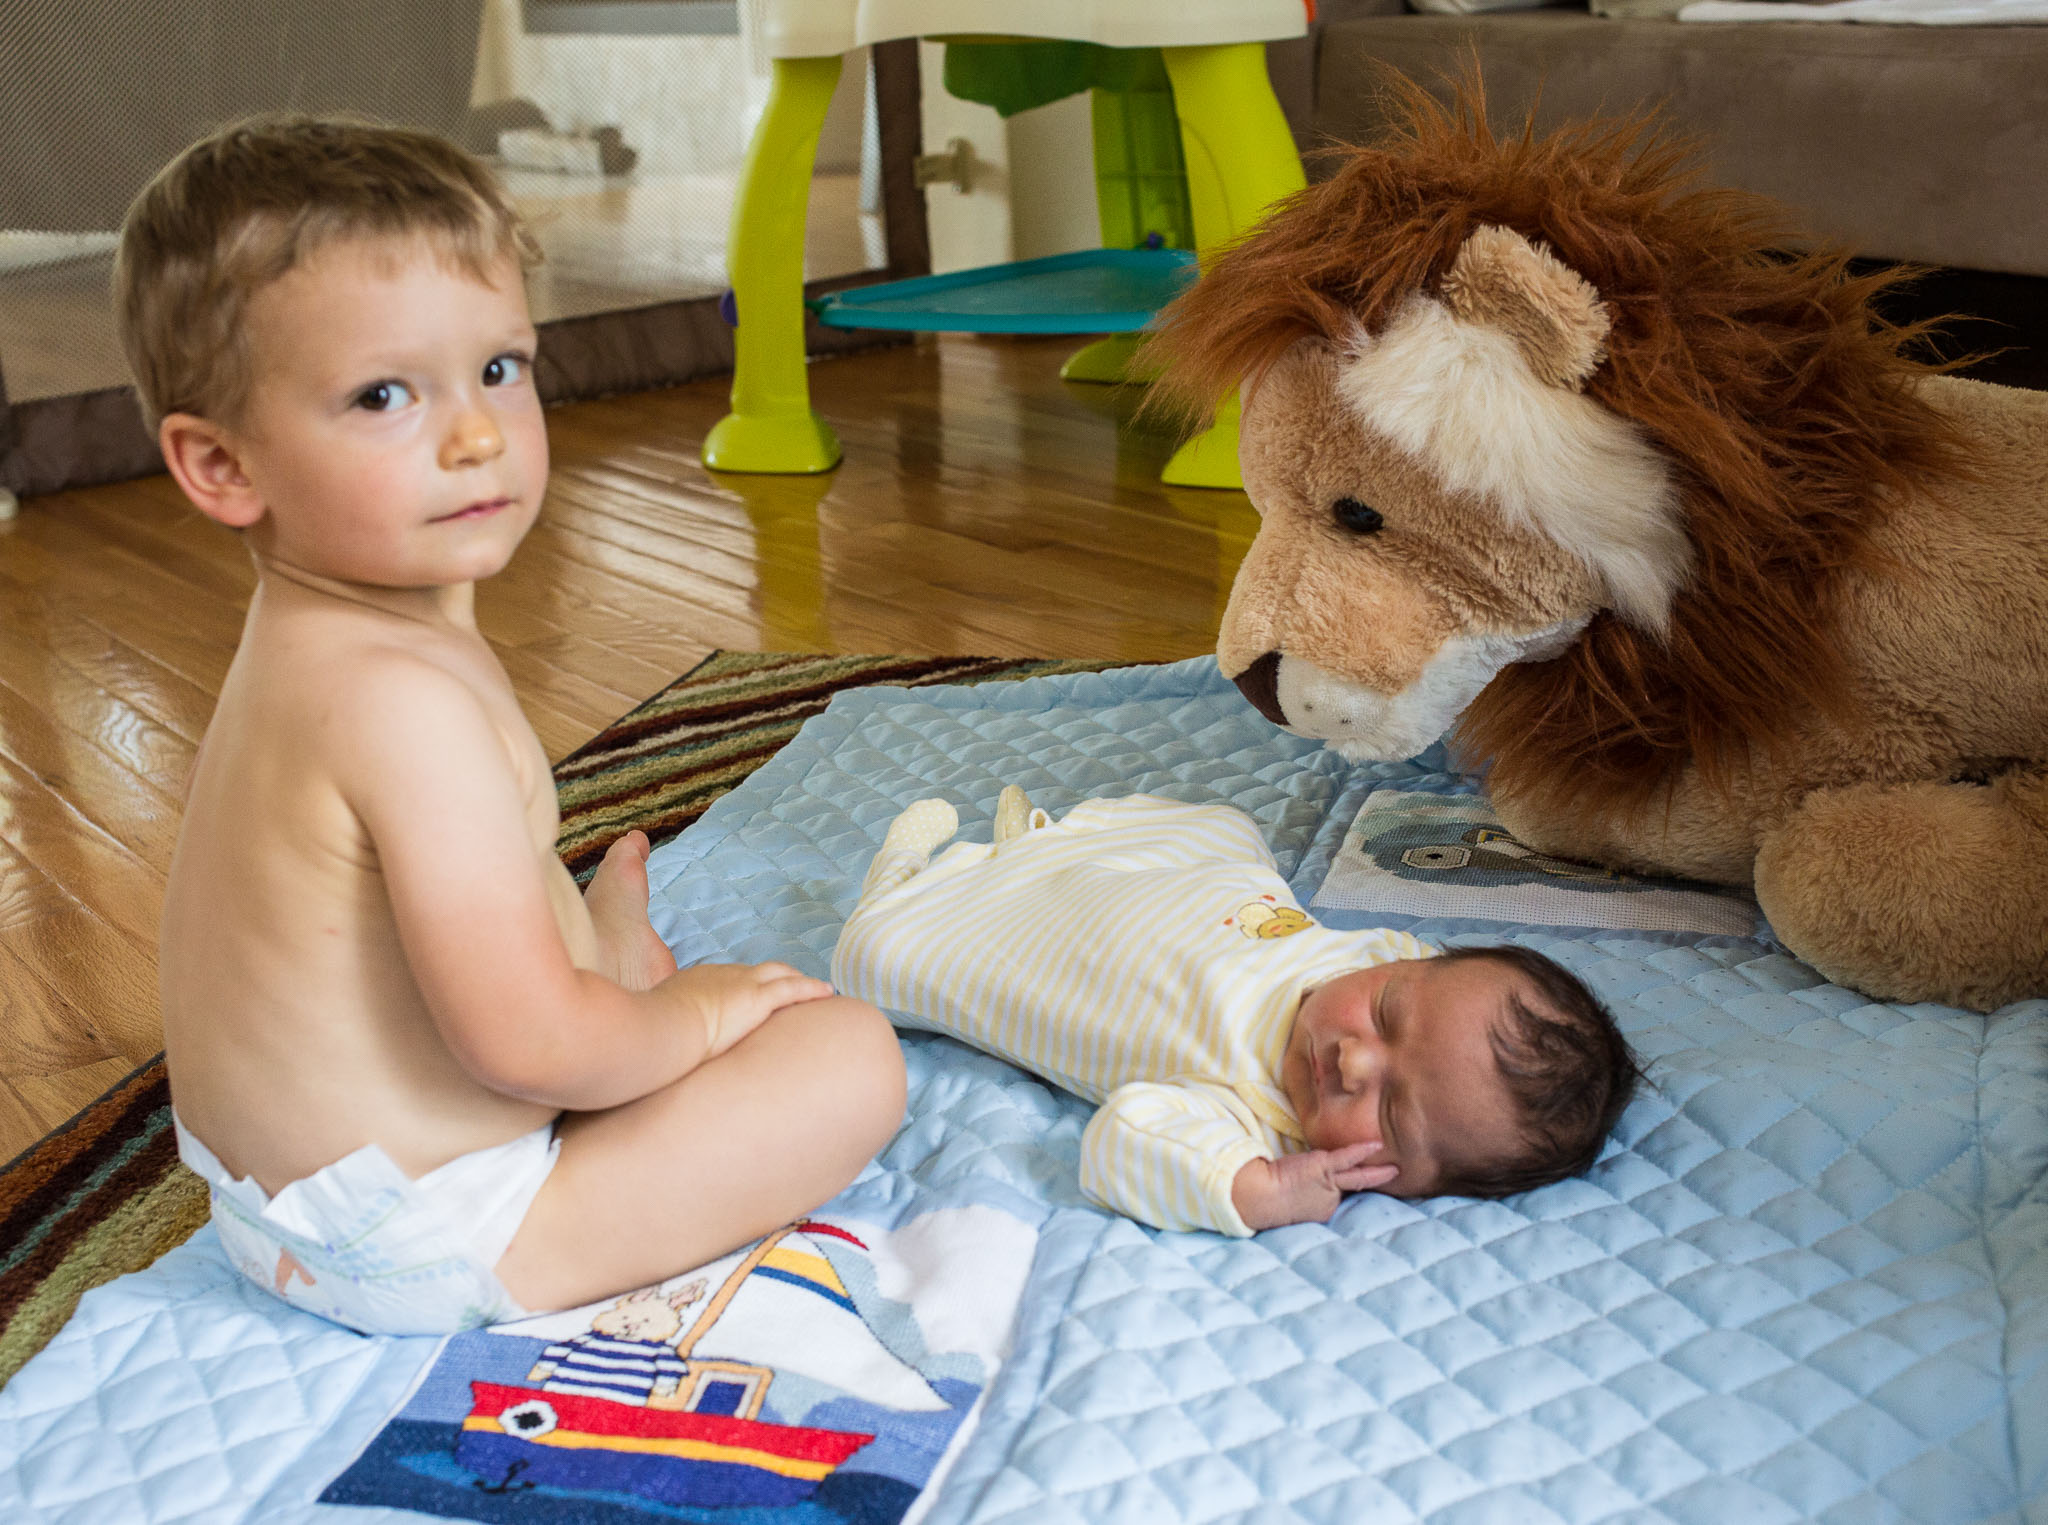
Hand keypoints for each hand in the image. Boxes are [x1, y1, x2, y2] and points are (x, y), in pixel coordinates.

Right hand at [662, 961, 834, 1059]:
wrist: (652, 1033)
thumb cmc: (647, 1043)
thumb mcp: (651, 1036)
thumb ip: (661, 1042)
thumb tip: (654, 1063)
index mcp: (693, 984)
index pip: (725, 981)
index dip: (742, 987)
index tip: (750, 998)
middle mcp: (718, 977)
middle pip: (755, 971)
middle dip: (774, 979)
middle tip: (790, 990)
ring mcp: (738, 984)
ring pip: (778, 974)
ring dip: (797, 982)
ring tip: (815, 991)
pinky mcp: (756, 998)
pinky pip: (793, 988)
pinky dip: (811, 989)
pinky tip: (829, 993)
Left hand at [1231, 1143, 1399, 1230]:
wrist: (1260, 1196)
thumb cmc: (1271, 1197)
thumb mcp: (1296, 1201)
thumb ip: (1310, 1196)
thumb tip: (1313, 1186)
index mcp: (1325, 1211)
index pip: (1343, 1197)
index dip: (1357, 1191)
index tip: (1376, 1189)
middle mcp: (1331, 1201)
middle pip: (1354, 1187)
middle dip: (1375, 1182)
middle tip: (1398, 1178)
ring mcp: (1330, 1185)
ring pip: (1358, 1176)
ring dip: (1379, 1173)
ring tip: (1397, 1169)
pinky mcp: (1324, 1168)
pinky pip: (1348, 1159)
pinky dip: (1362, 1151)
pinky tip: (1377, 1144)